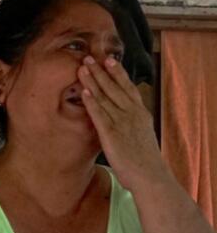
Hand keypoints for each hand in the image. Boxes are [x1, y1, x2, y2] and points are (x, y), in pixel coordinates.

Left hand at [78, 55, 166, 191]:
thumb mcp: (141, 134)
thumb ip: (133, 123)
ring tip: (82, 68)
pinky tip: (84, 91)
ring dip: (93, 81)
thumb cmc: (144, 159)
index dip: (118, 73)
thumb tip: (125, 118)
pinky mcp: (111, 134)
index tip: (109, 59)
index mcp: (140, 113)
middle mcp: (131, 114)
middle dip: (101, 71)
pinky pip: (99, 115)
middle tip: (90, 57)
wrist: (150, 175)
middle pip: (114, 87)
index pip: (128, 88)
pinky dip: (92, 102)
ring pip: (105, 97)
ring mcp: (122, 123)